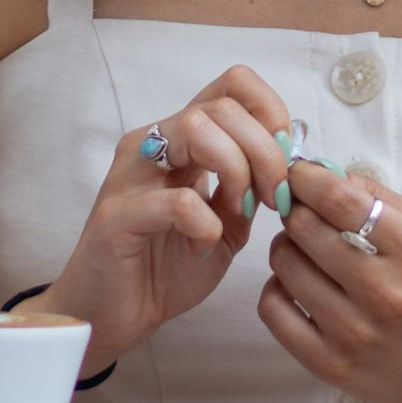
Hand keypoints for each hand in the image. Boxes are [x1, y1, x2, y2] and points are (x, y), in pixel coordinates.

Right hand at [42, 64, 294, 370]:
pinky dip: (206, 224)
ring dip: (237, 171)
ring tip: (240, 214)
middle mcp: (151, 144)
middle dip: (264, 151)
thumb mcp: (226, 223)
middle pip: (221, 106)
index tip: (285, 163)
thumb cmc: (164, 269)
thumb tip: (292, 159)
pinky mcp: (117, 216)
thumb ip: (251, 188)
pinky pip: (177, 200)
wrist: (110, 317)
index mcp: (179, 139)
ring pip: (195, 129)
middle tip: (272, 199)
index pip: (232, 85)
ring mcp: (129, 175)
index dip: (270, 113)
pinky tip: (203, 246)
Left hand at [257, 161, 401, 402]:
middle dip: (297, 211)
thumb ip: (380, 197)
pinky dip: (277, 289)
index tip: (299, 174)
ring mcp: (353, 333)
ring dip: (288, 247)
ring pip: (284, 264)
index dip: (306, 177)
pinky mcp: (330, 364)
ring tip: (308, 253)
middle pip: (303, 227)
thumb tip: (325, 174)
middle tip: (305, 215)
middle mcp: (383, 292)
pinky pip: (273, 310)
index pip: (337, 199)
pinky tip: (298, 286)